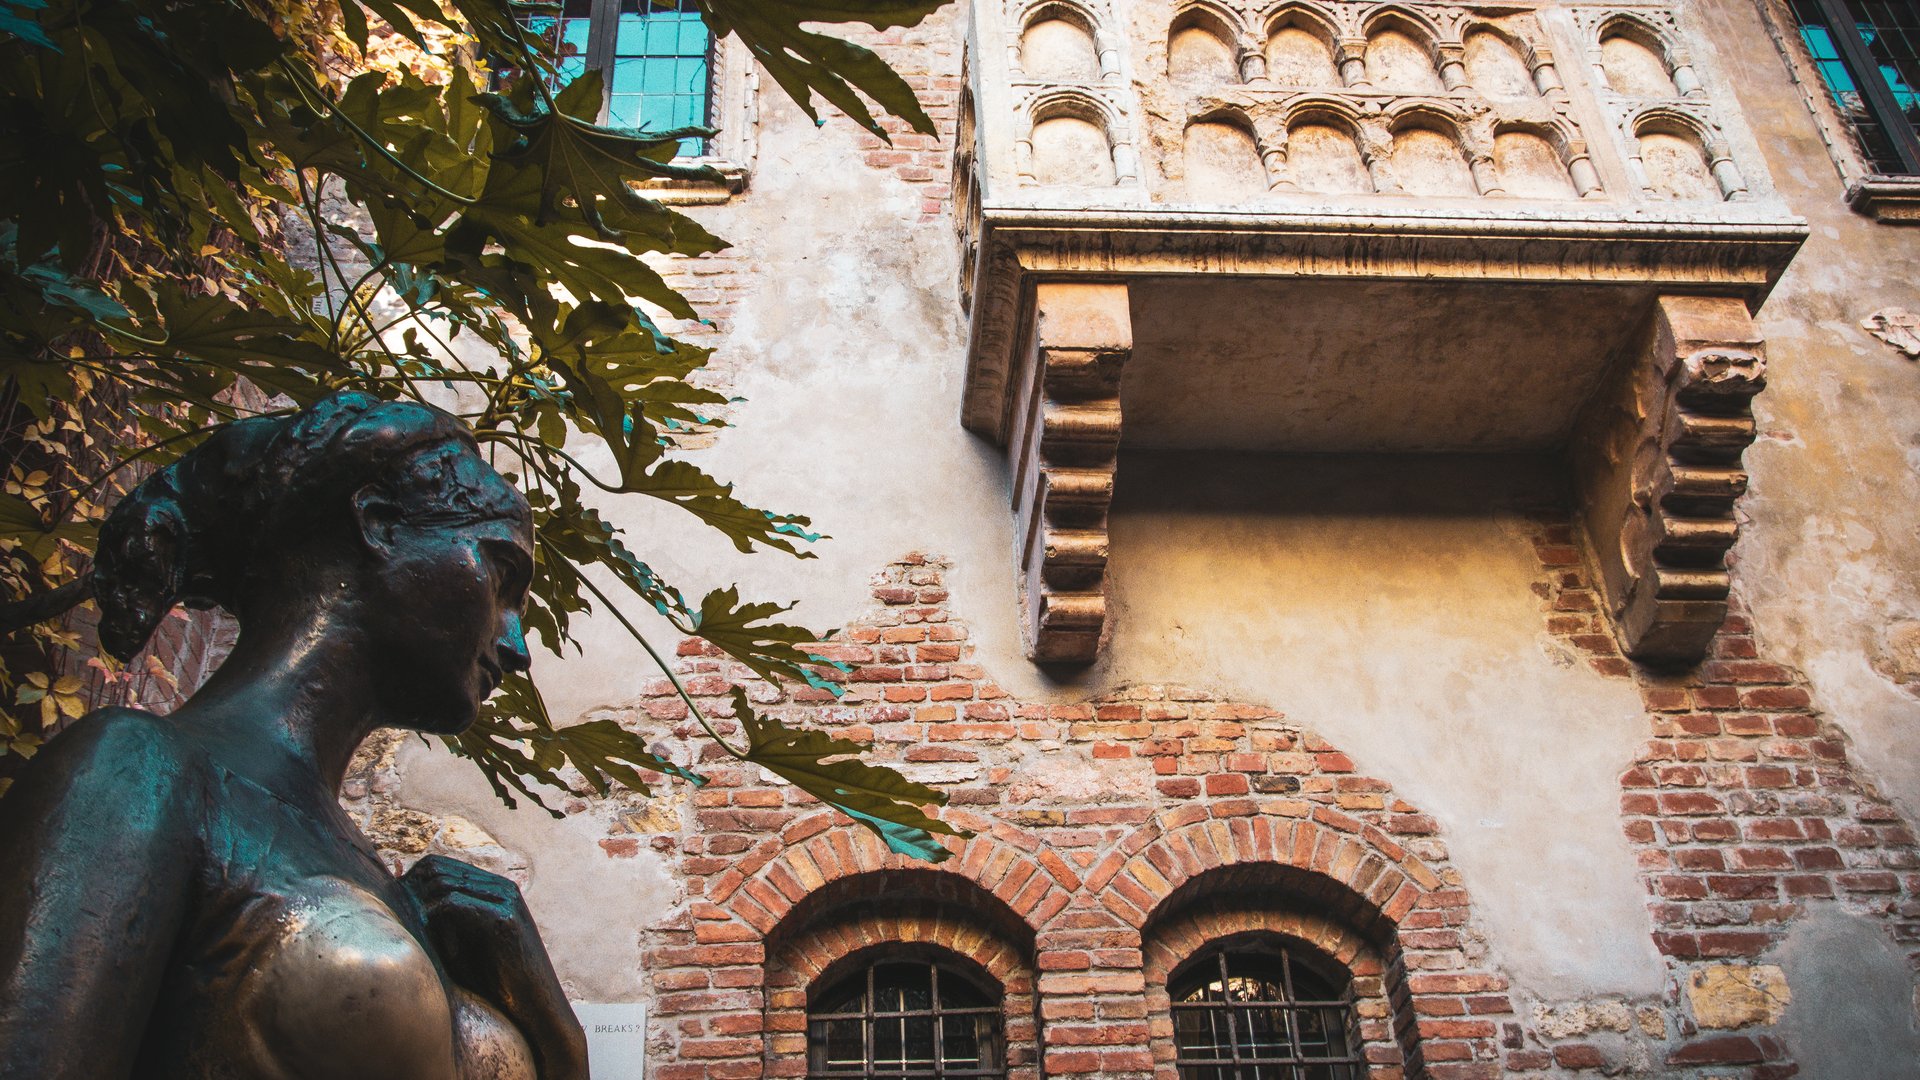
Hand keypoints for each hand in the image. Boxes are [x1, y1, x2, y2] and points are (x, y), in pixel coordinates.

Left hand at [402, 855, 588, 1079]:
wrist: (534, 1004)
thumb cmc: (495, 980)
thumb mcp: (463, 944)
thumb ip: (441, 923)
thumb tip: (400, 908)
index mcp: (492, 888)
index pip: (437, 864)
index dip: (411, 883)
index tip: (394, 910)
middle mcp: (500, 886)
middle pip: (436, 869)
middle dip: (412, 893)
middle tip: (400, 924)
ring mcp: (505, 899)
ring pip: (442, 885)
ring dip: (422, 910)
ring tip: (419, 940)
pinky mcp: (504, 918)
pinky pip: (453, 905)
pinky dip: (434, 923)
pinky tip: (434, 948)